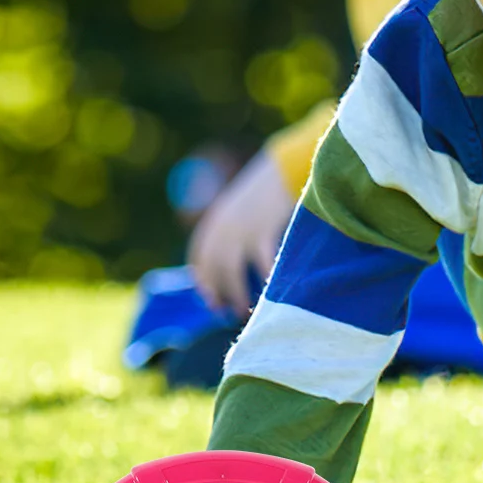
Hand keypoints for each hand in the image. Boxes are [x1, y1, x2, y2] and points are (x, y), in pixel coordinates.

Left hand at [187, 150, 293, 315]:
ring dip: (237, 295)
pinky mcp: (261, 231)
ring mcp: (240, 230)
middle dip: (220, 294)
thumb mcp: (239, 213)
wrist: (283, 170)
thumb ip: (230, 236)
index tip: (212, 301)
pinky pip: (261, 264)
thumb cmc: (266, 196)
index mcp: (213, 224)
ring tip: (246, 311)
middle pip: (214, 270)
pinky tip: (270, 291)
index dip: (204, 282)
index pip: (199, 260)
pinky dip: (264, 280)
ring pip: (232, 272)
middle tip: (229, 313)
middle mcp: (221, 229)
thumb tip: (229, 270)